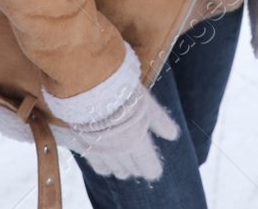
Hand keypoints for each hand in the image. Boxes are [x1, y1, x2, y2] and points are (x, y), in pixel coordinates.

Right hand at [45, 50, 179, 180]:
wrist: (89, 87)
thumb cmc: (122, 94)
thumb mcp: (147, 104)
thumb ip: (160, 121)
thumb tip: (173, 136)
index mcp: (137, 144)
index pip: (149, 168)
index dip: (152, 167)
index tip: (153, 166)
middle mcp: (119, 153)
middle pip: (131, 170)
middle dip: (136, 165)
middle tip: (138, 157)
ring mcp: (100, 152)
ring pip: (114, 170)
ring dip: (120, 167)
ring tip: (123, 160)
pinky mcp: (84, 147)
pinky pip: (97, 165)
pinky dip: (103, 164)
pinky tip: (105, 160)